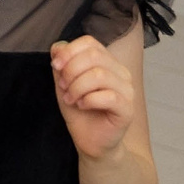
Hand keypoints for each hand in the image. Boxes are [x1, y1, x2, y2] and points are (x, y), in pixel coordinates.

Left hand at [51, 35, 134, 160]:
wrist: (90, 141)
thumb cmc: (79, 111)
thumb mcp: (63, 83)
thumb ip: (61, 64)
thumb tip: (58, 47)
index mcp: (107, 62)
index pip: (90, 43)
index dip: (69, 51)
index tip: (55, 66)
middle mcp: (120, 73)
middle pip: (94, 56)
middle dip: (71, 70)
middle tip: (63, 86)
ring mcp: (127, 90)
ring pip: (99, 75)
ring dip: (77, 87)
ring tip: (71, 99)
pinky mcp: (127, 109)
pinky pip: (108, 96)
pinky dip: (88, 100)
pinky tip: (82, 106)